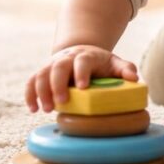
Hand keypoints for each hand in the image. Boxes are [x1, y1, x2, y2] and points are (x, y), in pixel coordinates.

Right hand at [24, 44, 138, 112]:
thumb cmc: (101, 64)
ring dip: (41, 91)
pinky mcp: (42, 73)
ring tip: (46, 109)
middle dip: (57, 84)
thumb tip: (134, 79)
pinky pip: (31, 81)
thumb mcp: (115, 64)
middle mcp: (67, 58)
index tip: (83, 87)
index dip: (81, 72)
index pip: (82, 61)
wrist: (81, 53)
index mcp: (86, 56)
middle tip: (61, 102)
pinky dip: (29, 94)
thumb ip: (125, 69)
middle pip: (58, 67)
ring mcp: (52, 65)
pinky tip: (33, 109)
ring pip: (41, 74)